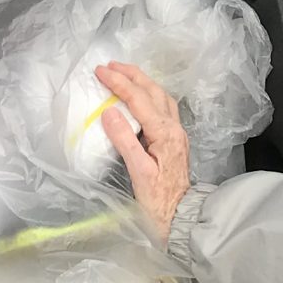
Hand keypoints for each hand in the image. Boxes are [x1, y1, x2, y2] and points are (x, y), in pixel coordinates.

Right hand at [97, 62, 193, 248]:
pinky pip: (162, 107)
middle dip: (132, 75)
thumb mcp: (138, 172)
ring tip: (124, 73)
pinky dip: (149, 95)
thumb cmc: (158, 201)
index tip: (100, 71)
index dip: (119, 83)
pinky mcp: (174, 140)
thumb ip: (125, 140)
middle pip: (153, 91)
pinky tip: (140, 97)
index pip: (139, 99)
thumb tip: (109, 112)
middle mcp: (174, 128)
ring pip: (161, 97)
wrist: (181, 217)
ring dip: (142, 82)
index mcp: (164, 134)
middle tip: (110, 65)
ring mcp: (177, 133)